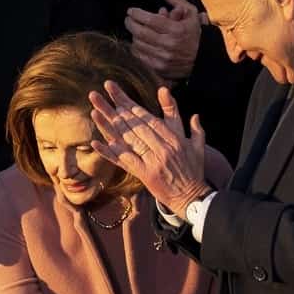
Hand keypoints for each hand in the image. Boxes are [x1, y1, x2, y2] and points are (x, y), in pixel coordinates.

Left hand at [89, 82, 210, 215]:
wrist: (193, 198)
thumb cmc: (194, 172)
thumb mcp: (198, 148)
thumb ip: (196, 130)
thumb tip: (195, 115)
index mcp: (174, 138)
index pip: (148, 118)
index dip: (131, 105)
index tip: (117, 96)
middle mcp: (162, 147)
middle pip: (135, 125)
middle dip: (115, 109)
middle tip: (98, 96)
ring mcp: (153, 161)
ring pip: (128, 139)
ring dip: (109, 125)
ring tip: (94, 111)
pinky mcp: (145, 175)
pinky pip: (124, 160)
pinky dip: (109, 152)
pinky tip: (95, 143)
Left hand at [124, 0, 200, 82]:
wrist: (203, 59)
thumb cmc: (195, 34)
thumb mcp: (191, 14)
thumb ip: (176, 0)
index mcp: (176, 30)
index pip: (150, 20)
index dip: (136, 14)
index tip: (131, 11)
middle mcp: (169, 45)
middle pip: (140, 32)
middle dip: (130, 23)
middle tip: (128, 19)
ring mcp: (163, 58)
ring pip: (138, 44)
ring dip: (134, 36)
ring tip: (135, 30)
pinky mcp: (159, 68)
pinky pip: (140, 57)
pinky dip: (136, 48)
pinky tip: (139, 42)